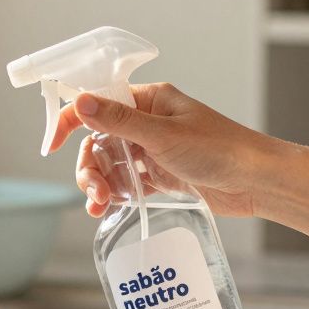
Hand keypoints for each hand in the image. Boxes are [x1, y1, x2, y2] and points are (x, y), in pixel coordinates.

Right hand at [46, 83, 271, 217]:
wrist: (256, 182)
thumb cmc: (220, 149)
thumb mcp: (163, 135)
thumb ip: (120, 122)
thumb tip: (81, 102)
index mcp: (149, 100)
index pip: (98, 102)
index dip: (71, 120)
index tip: (51, 144)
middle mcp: (148, 123)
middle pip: (99, 140)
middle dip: (89, 166)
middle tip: (93, 190)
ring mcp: (153, 151)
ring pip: (110, 164)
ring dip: (99, 183)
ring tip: (100, 205)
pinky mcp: (160, 176)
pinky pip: (126, 183)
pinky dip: (114, 195)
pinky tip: (109, 208)